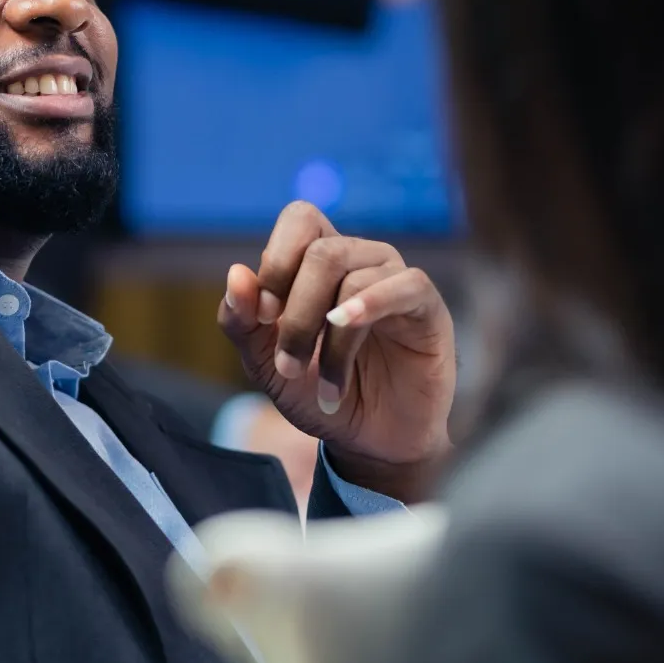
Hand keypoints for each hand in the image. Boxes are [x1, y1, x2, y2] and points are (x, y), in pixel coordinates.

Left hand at [218, 202, 454, 502]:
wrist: (368, 442)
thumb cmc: (316, 393)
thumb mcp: (265, 363)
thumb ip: (242, 320)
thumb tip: (236, 273)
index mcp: (319, 262)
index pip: (301, 220)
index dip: (277, 262)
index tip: (265, 317)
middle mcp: (360, 260)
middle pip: (322, 252)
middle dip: (296, 314)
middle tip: (289, 365)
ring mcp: (395, 280)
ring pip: (354, 276)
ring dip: (329, 340)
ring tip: (325, 385)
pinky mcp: (427, 307)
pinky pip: (405, 285)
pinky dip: (370, 306)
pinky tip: (347, 327)